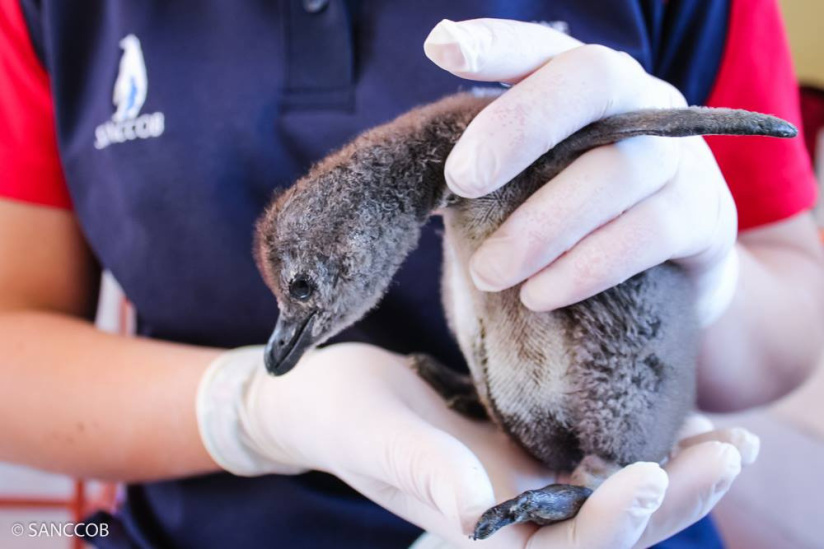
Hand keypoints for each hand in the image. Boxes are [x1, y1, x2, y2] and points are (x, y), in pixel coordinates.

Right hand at [197, 344, 757, 547]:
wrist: (322, 394)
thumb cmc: (335, 415)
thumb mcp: (374, 435)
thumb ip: (422, 472)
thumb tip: (476, 512)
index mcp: (480, 528)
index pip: (561, 548)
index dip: (612, 523)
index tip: (651, 472)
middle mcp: (513, 514)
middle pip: (609, 529)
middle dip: (675, 499)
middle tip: (732, 448)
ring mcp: (524, 479)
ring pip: (612, 492)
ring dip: (675, 472)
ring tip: (728, 436)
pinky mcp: (525, 443)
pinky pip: (593, 451)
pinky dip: (640, 435)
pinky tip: (676, 408)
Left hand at [424, 19, 739, 325]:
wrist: (673, 279)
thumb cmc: (581, 222)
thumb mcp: (539, 185)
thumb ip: (497, 173)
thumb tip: (426, 187)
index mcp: (588, 87)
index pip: (542, 48)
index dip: (496, 42)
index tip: (441, 48)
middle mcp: (641, 103)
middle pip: (591, 81)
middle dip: (520, 124)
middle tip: (461, 181)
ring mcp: (679, 156)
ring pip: (615, 170)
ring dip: (541, 226)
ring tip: (489, 272)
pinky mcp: (703, 215)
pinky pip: (645, 233)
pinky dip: (584, 267)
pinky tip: (538, 294)